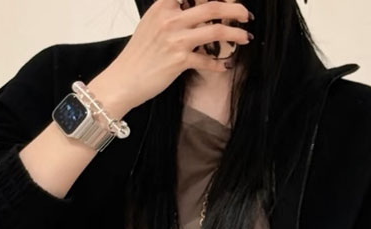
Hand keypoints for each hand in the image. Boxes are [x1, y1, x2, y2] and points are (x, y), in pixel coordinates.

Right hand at [104, 0, 252, 109]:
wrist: (124, 79)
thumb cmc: (138, 55)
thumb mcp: (151, 23)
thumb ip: (170, 12)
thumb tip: (191, 9)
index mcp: (163, 5)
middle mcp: (170, 19)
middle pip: (212, 6)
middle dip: (235, 9)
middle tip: (246, 14)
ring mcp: (175, 39)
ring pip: (215, 30)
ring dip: (235, 33)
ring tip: (246, 37)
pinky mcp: (179, 61)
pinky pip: (207, 60)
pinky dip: (219, 63)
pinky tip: (226, 65)